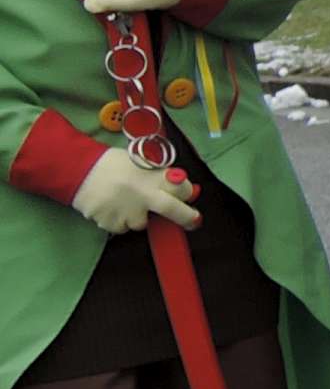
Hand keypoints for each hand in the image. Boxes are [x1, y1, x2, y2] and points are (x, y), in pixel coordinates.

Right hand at [74, 149, 200, 234]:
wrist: (76, 169)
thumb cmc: (111, 164)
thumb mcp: (139, 161)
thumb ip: (158, 174)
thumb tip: (180, 185)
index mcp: (152, 175)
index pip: (182, 189)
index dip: (185, 193)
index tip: (184, 195)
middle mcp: (144, 195)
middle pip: (174, 210)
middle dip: (187, 217)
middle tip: (193, 222)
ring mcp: (128, 211)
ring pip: (141, 223)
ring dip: (137, 216)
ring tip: (124, 202)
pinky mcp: (111, 223)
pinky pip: (122, 227)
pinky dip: (119, 221)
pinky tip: (110, 207)